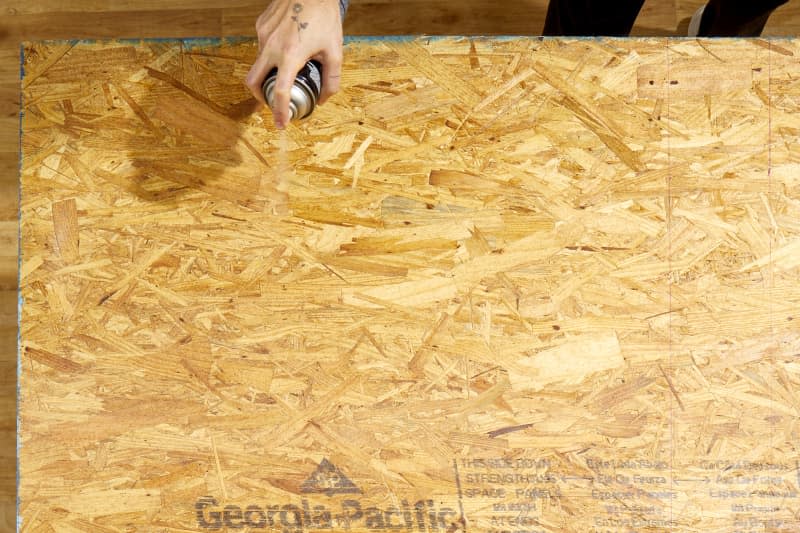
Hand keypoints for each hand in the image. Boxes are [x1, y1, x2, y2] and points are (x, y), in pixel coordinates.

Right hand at [246, 0, 343, 128]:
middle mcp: (271, 46)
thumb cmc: (324, 16)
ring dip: (268, 72)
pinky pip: (261, 46)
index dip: (280, 111)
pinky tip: (285, 47)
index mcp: (290, 55)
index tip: (281, 123)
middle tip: (273, 103)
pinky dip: (270, 54)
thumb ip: (332, 79)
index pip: (280, 92)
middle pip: (253, 81)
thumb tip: (324, 99)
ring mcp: (263, 34)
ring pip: (258, 62)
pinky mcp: (260, 25)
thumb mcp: (335, 50)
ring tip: (285, 71)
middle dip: (260, 97)